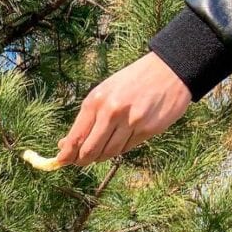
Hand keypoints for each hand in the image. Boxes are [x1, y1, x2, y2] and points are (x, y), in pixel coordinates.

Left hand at [56, 52, 191, 166]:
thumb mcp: (104, 92)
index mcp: (96, 101)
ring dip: (100, 156)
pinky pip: (127, 148)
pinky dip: (120, 149)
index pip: (76, 137)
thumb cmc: (131, 82)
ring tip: (100, 151)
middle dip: (81, 160)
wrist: (169, 69)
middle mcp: (112, 112)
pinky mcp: (147, 129)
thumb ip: (87, 118)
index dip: (66, 154)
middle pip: (89, 150)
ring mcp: (131, 121)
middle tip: (79, 162)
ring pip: (108, 153)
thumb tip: (65, 145)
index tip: (61, 161)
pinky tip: (120, 140)